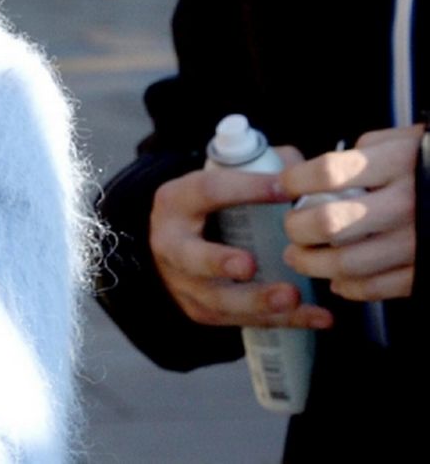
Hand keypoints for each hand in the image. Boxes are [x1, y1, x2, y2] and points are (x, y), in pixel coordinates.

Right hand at [148, 153, 332, 328]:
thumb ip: (262, 169)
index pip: (207, 191)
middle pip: (191, 258)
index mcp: (176, 202)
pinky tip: (318, 317)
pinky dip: (284, 321)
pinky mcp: (203, 311)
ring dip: (257, 300)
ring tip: (293, 296)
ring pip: (217, 299)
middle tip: (249, 264)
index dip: (244, 189)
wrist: (175, 244)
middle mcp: (171, 244)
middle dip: (218, 262)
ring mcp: (185, 283)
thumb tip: (305, 171)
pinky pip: (243, 321)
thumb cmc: (209, 208)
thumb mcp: (219, 181)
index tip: (285, 188)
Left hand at [282, 124, 422, 301]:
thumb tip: (313, 174)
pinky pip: (377, 287)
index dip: (296, 181)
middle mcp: (406, 205)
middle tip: (291, 226)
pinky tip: (337, 278)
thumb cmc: (427, 164)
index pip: (329, 173)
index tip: (285, 186)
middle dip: (297, 227)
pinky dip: (349, 287)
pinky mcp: (425, 271)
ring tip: (299, 256)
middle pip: (330, 223)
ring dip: (312, 263)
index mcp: (397, 165)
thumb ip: (357, 154)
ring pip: (348, 263)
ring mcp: (417, 241)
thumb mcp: (398, 142)